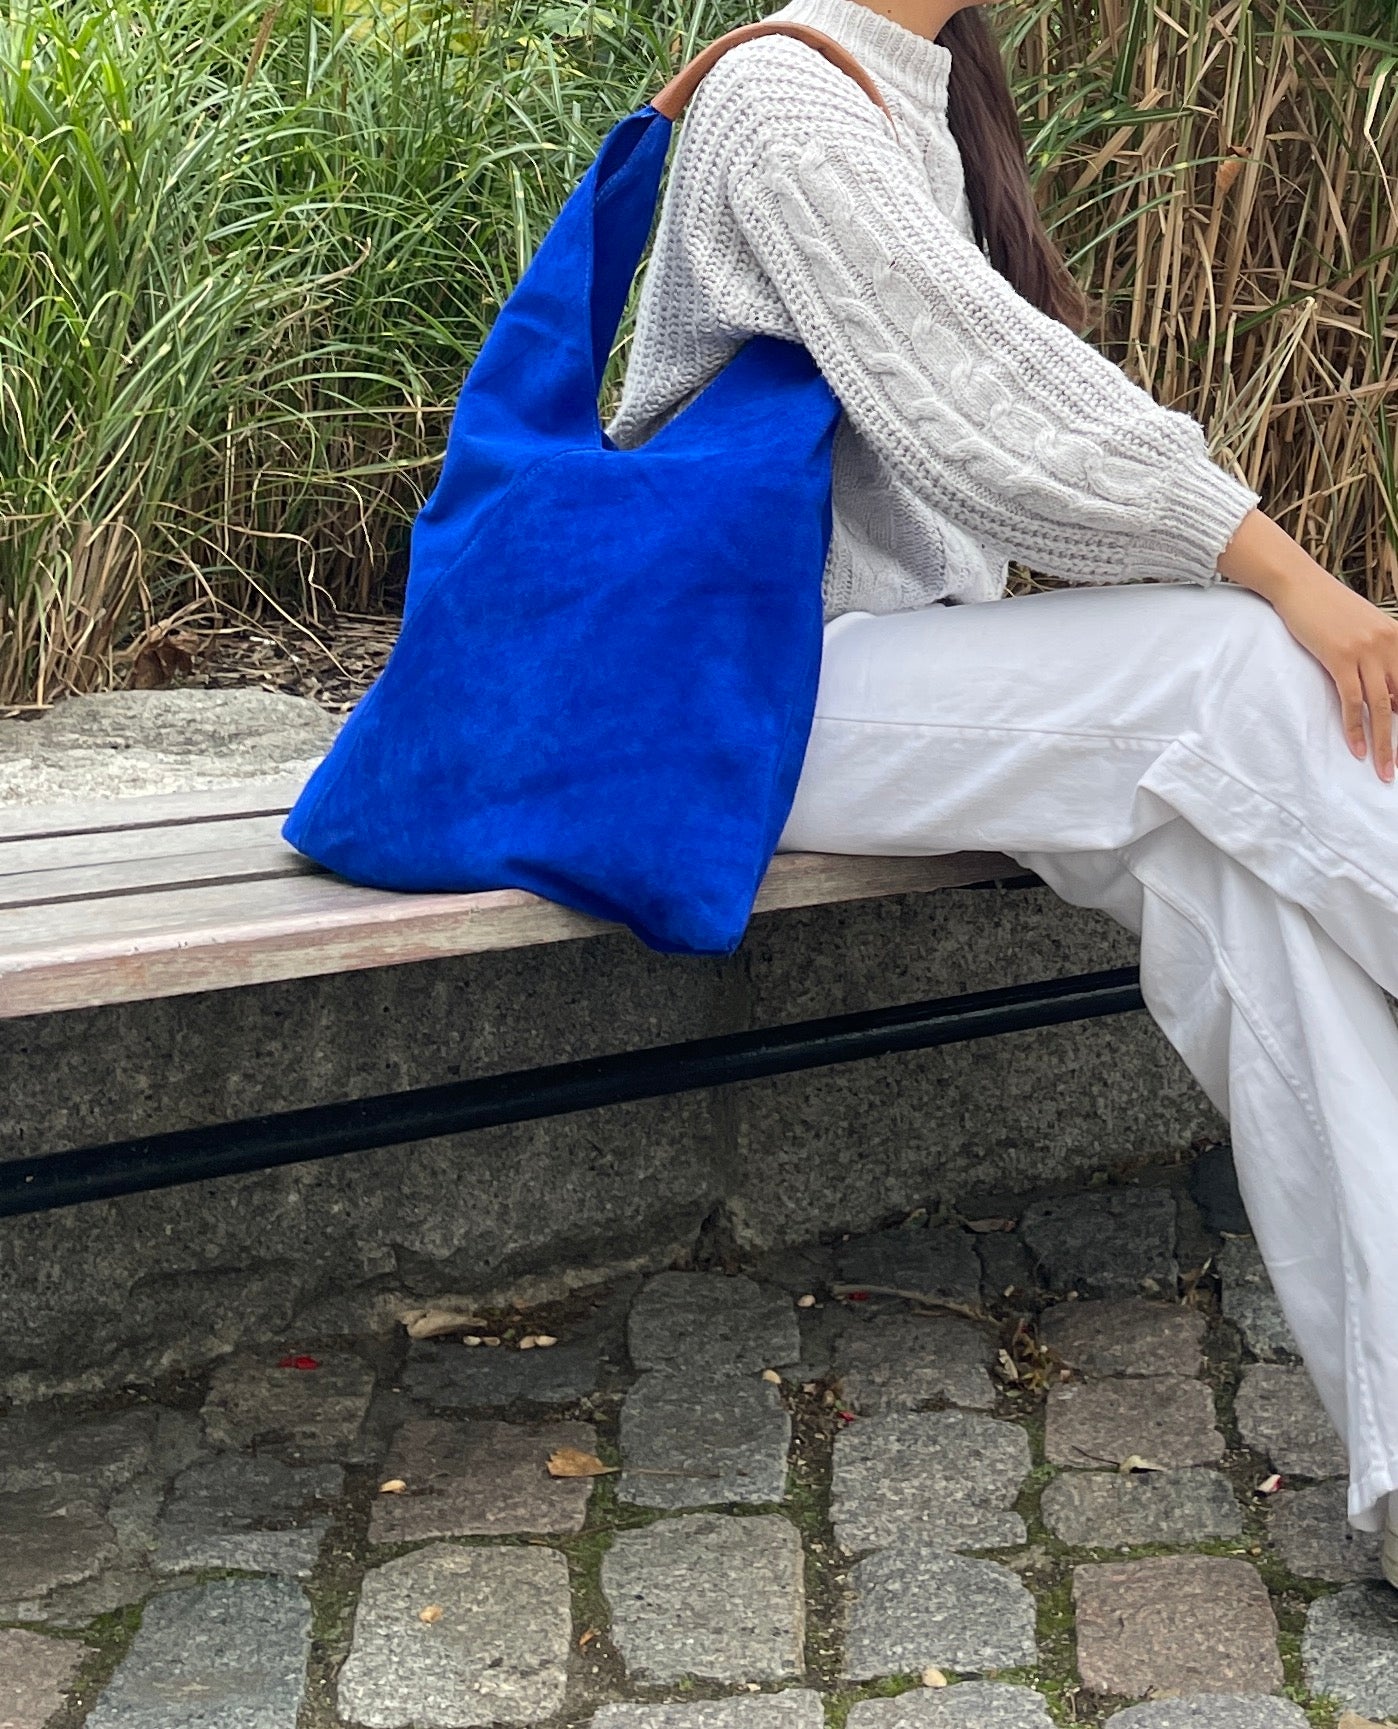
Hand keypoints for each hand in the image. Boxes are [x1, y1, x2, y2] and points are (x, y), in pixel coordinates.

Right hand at [1269, 570, 1397, 782]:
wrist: (1300, 585)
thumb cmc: (1329, 608)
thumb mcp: (1365, 629)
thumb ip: (1381, 659)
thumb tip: (1390, 698)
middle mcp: (1389, 644)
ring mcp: (1366, 650)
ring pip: (1382, 707)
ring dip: (1384, 743)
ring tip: (1383, 770)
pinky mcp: (1340, 657)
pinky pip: (1352, 701)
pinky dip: (1355, 728)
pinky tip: (1357, 749)